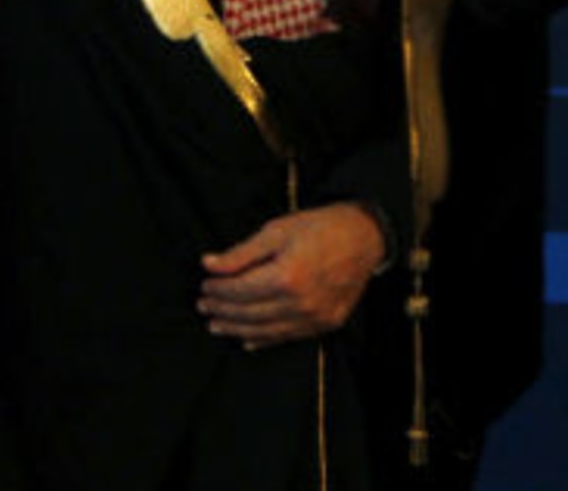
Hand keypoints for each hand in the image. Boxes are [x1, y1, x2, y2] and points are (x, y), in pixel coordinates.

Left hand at [197, 202, 386, 349]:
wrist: (364, 237)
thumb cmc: (319, 228)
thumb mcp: (276, 230)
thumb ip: (241, 252)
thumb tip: (209, 265)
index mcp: (287, 275)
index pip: (240, 290)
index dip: (218, 291)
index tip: (204, 287)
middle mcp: (301, 302)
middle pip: (250, 313)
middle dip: (223, 311)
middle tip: (204, 307)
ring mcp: (315, 317)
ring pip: (266, 331)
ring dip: (237, 329)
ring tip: (217, 325)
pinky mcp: (325, 324)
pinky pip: (287, 337)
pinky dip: (264, 339)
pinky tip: (247, 339)